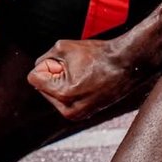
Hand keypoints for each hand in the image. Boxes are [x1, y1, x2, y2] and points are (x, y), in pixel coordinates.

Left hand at [27, 36, 146, 120]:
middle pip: (42, 87)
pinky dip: (71, 89)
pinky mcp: (84, 114)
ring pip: (53, 94)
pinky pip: (65, 99)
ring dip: (62, 82)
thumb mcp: (63, 46)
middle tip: (77, 68)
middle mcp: (69, 110)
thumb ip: (43, 58)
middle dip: (54, 75)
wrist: (127, 64)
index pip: (34, 78)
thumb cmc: (98, 54)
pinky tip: (87, 81)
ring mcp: (77, 115)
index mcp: (63, 94)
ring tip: (83, 75)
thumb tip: (37, 70)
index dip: (47, 65)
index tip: (64, 62)